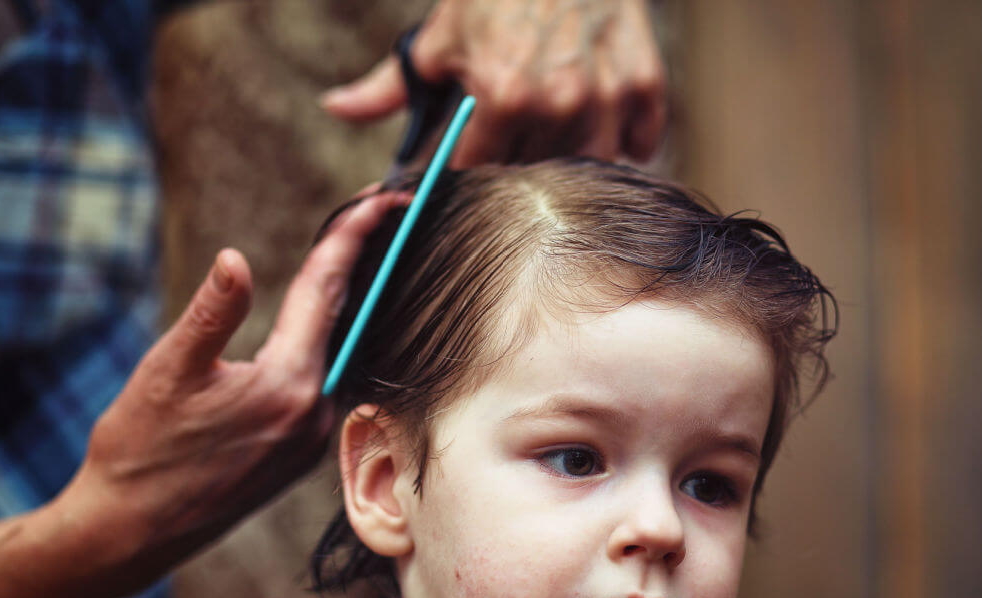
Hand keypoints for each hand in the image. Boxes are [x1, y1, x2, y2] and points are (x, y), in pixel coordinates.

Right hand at [70, 191, 411, 571]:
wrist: (130, 533)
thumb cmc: (139, 452)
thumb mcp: (167, 372)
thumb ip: (211, 314)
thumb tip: (236, 261)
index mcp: (289, 386)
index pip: (329, 292)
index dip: (354, 236)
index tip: (384, 196)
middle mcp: (315, 413)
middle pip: (343, 318)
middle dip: (362, 261)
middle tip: (383, 211)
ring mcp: (311, 439)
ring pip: (332, 352)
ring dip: (341, 303)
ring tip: (355, 253)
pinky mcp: (300, 454)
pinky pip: (320, 383)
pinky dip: (322, 345)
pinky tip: (319, 322)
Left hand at [321, 0, 665, 164]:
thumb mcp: (437, 37)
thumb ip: (390, 86)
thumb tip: (335, 108)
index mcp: (500, 98)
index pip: (478, 173)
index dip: (469, 170)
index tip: (470, 156)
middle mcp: (555, 105)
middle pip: (533, 175)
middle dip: (518, 161)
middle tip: (512, 134)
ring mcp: (606, 98)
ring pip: (588, 167)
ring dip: (571, 157)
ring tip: (554, 130)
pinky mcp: (645, 87)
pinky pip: (639, 146)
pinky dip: (624, 141)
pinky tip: (598, 119)